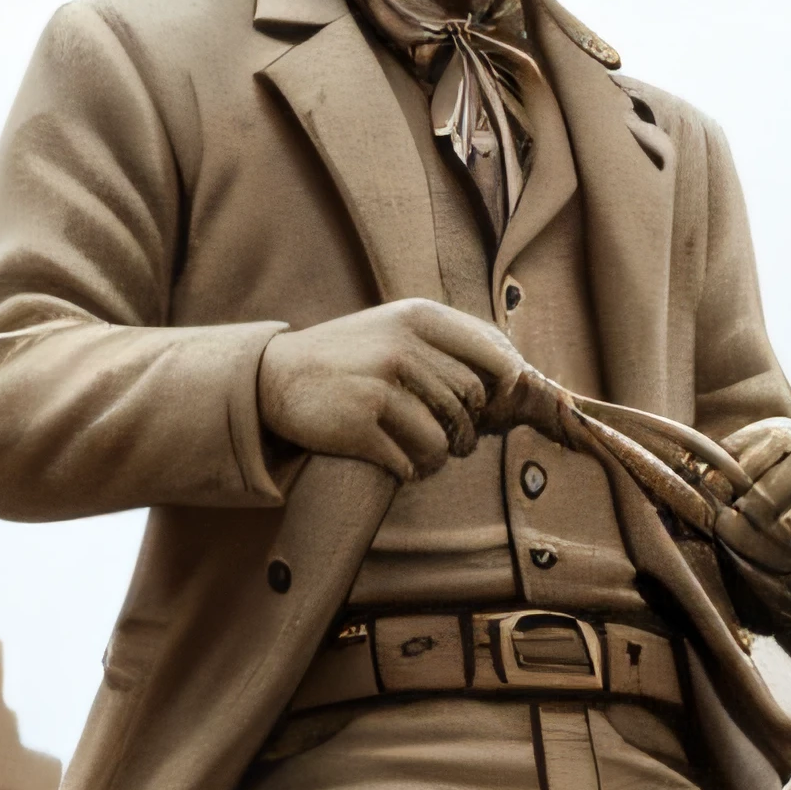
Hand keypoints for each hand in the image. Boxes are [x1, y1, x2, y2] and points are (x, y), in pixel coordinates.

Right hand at [256, 302, 522, 479]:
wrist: (276, 376)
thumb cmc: (350, 357)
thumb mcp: (396, 329)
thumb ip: (448, 343)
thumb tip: (514, 375)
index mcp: (418, 318)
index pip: (493, 355)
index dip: (506, 388)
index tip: (497, 407)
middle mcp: (402, 347)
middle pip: (471, 402)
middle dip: (468, 430)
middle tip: (453, 440)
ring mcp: (381, 386)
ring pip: (443, 440)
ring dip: (438, 458)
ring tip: (423, 456)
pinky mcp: (360, 425)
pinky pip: (410, 463)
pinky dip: (408, 471)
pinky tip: (394, 463)